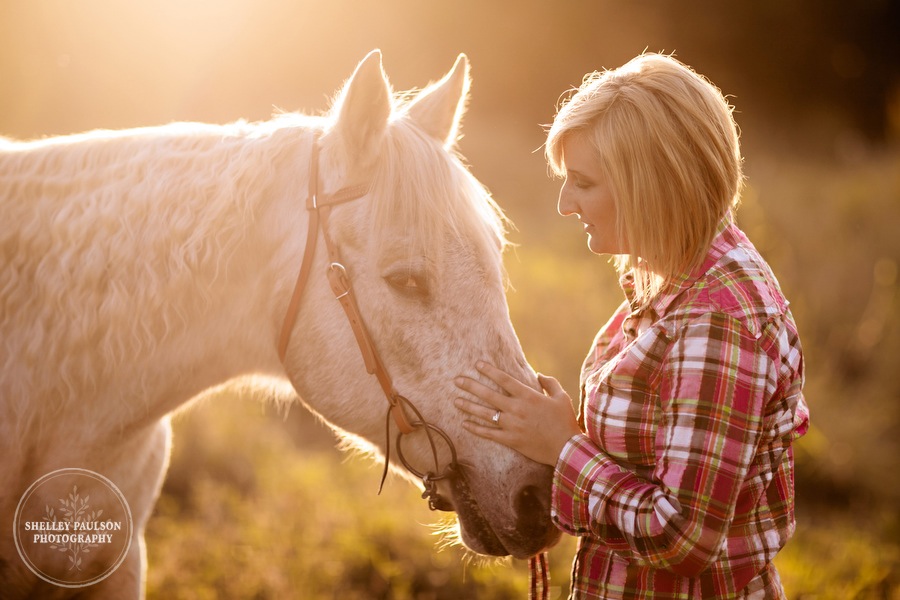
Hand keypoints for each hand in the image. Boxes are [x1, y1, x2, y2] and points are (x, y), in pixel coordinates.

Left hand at [454, 361, 581, 465]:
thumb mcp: (561, 397)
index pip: (504, 380)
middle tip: (456, 380)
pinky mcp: (510, 440)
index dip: (489, 371)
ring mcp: (512, 425)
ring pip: (485, 414)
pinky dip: (476, 429)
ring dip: (469, 406)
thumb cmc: (565, 421)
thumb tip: (538, 374)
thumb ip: (549, 383)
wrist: (566, 448)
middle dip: (471, 386)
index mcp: (528, 396)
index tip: (477, 364)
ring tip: (456, 400)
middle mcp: (516, 409)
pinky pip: (489, 433)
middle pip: (489, 395)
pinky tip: (465, 424)